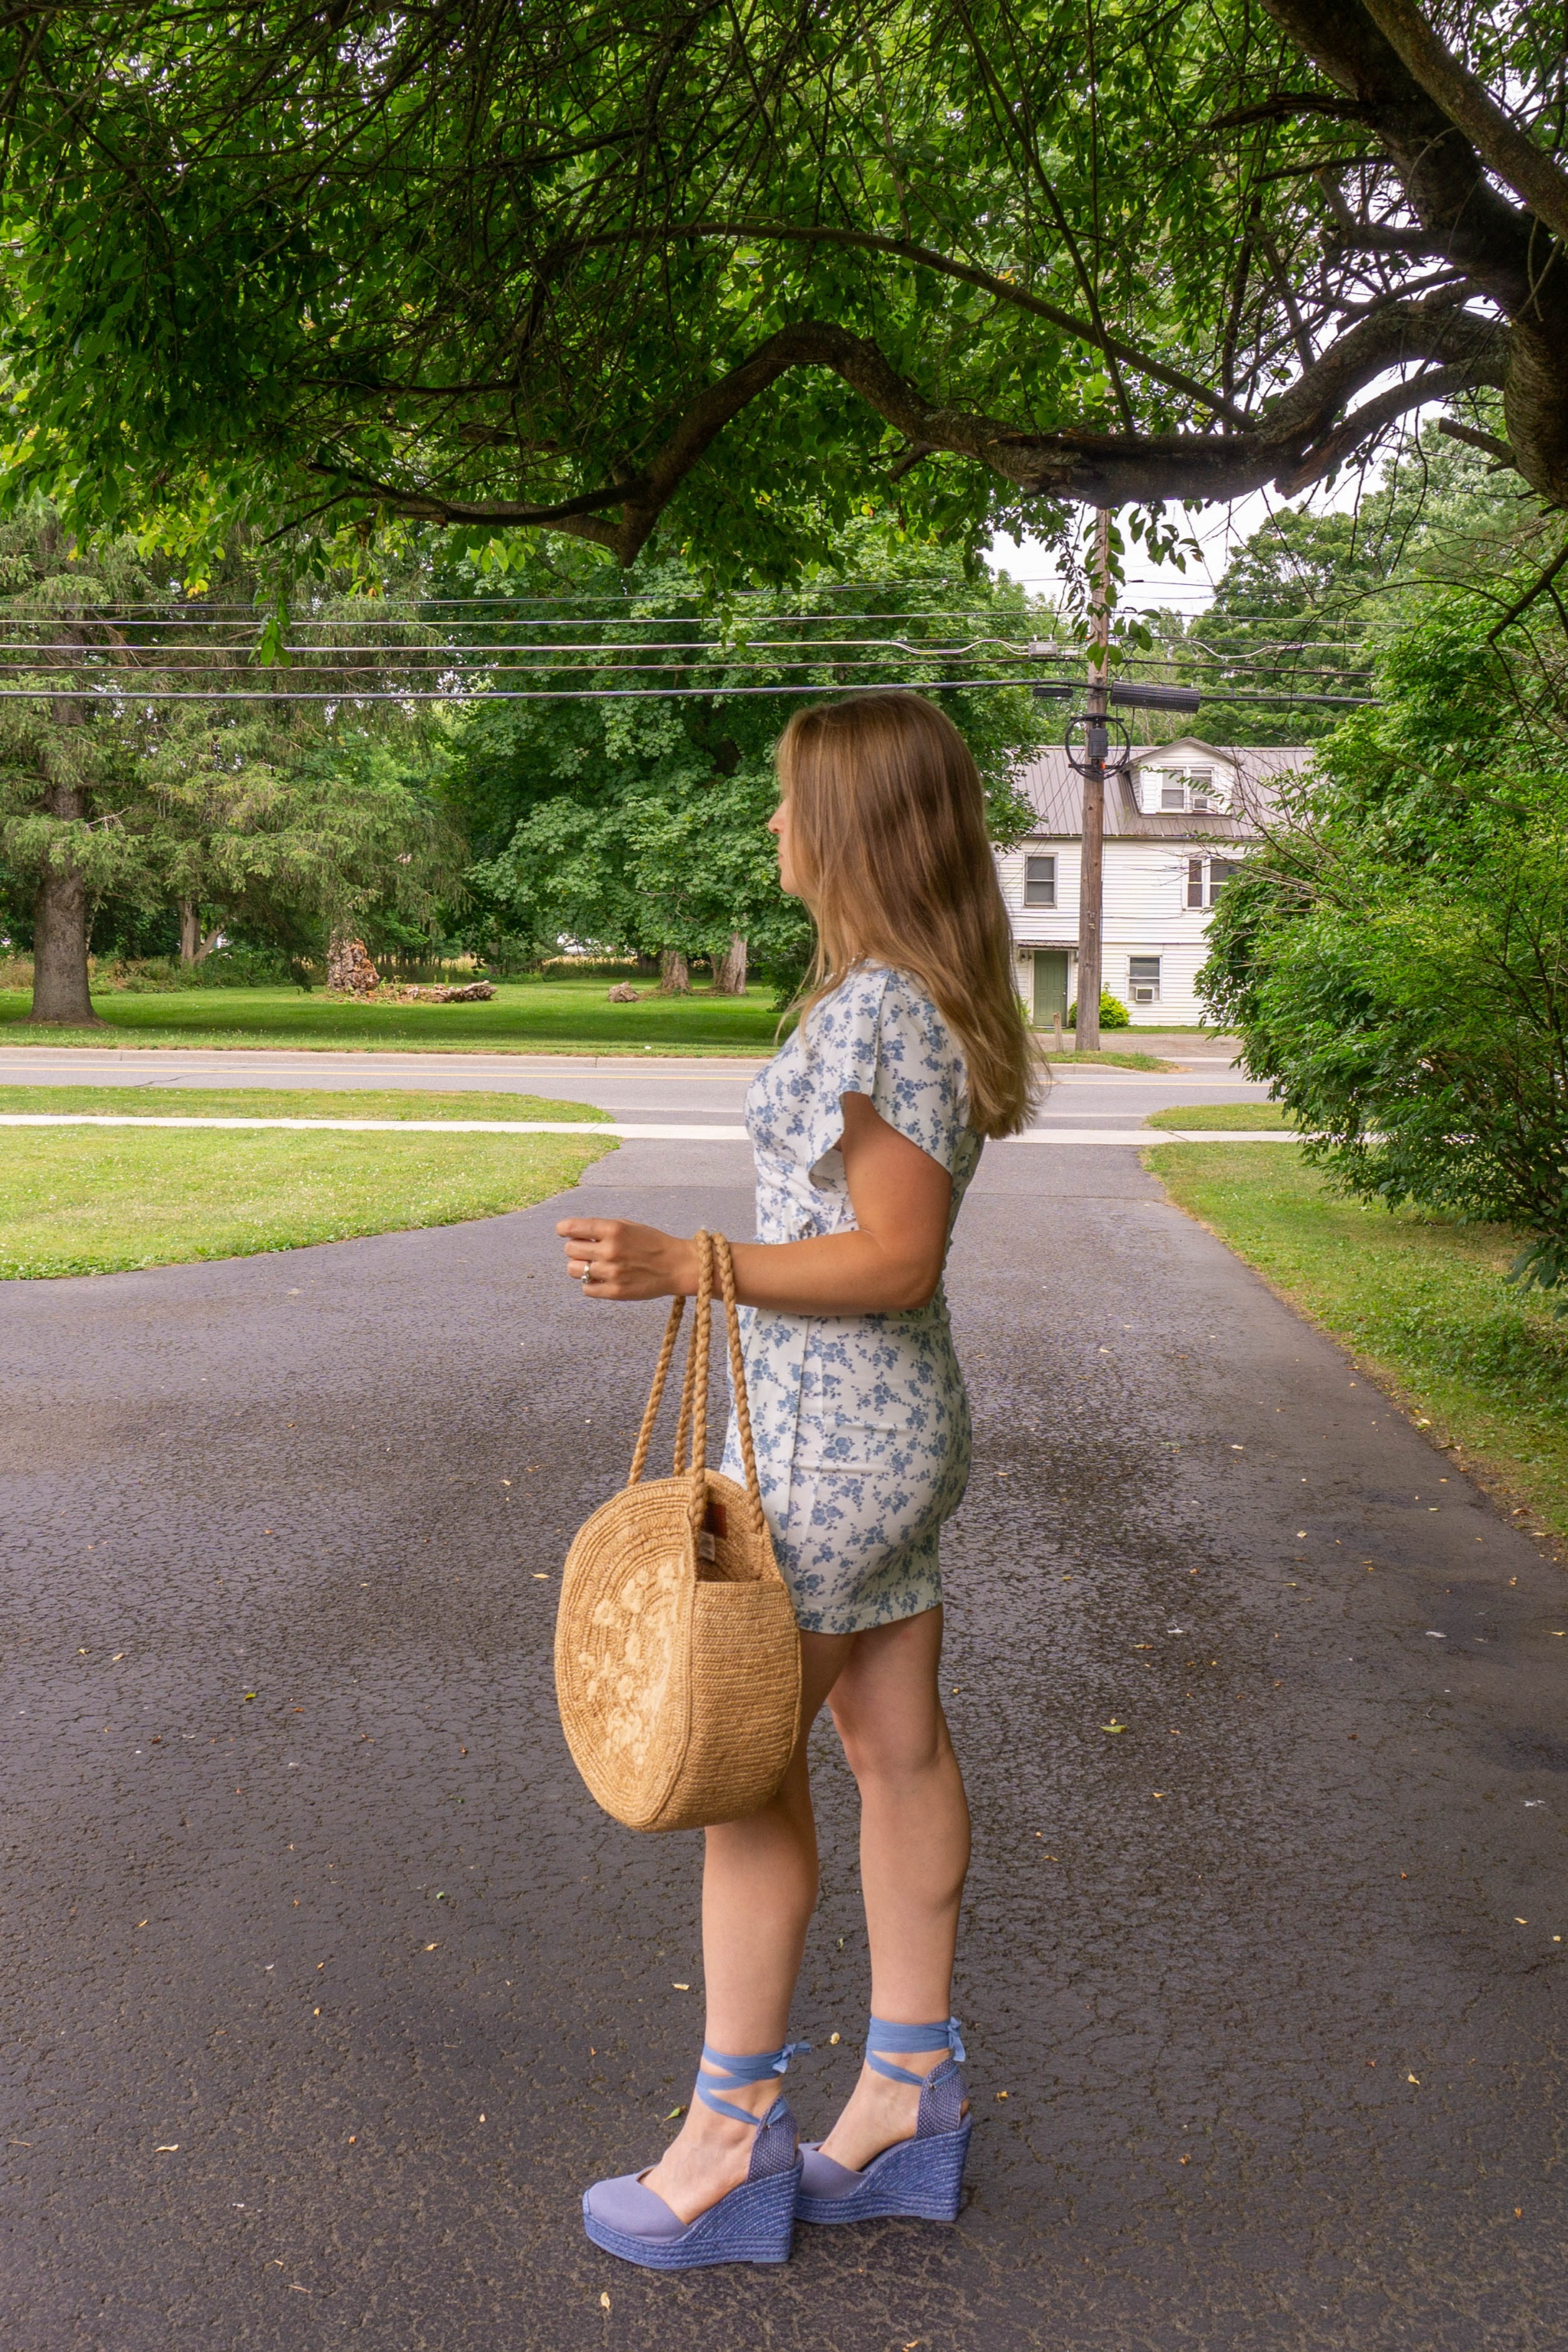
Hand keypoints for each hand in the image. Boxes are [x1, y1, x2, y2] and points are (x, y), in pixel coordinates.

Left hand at [555, 1216, 698, 1299]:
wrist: (677, 1266)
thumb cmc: (652, 1243)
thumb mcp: (628, 1226)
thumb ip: (602, 1229)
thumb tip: (574, 1234)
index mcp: (613, 1229)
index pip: (572, 1227)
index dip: (564, 1229)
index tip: (564, 1231)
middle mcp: (610, 1250)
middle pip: (569, 1250)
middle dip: (575, 1249)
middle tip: (588, 1251)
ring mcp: (611, 1272)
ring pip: (573, 1270)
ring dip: (580, 1267)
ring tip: (595, 1266)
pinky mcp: (615, 1292)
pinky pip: (586, 1288)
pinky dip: (591, 1284)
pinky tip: (603, 1279)